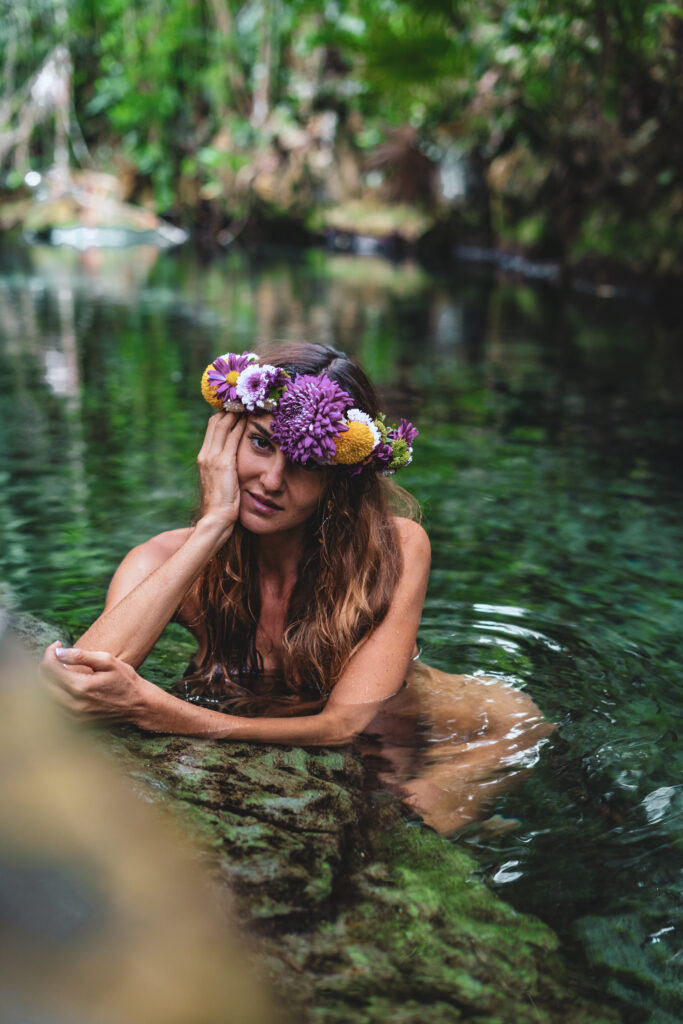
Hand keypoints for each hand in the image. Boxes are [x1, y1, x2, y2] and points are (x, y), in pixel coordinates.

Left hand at [41, 641, 152, 723]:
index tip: (58, 644)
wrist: (138, 705)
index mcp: (80, 686)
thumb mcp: (107, 661)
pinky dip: (53, 691)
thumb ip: (81, 656)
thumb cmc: (125, 680)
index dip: (50, 652)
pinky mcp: (75, 721)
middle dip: (46, 664)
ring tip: (60, 666)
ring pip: (45, 694)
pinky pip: (54, 704)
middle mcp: (73, 703)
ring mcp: (73, 715)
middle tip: (57, 654)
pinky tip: (64, 682)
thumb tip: (58, 652)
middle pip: (42, 681)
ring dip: (47, 678)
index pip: (50, 667)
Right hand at [196, 412, 245, 529]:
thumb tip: (235, 455)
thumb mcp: (221, 479)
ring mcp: (213, 458)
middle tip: (245, 400)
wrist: (217, 518)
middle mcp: (205, 454)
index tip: (237, 406)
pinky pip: (234, 437)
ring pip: (224, 425)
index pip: (213, 427)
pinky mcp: (224, 463)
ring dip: (237, 413)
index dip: (224, 414)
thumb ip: (224, 465)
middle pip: (217, 422)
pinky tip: (251, 419)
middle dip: (230, 409)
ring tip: (250, 404)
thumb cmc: (222, 502)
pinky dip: (242, 426)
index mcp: (203, 457)